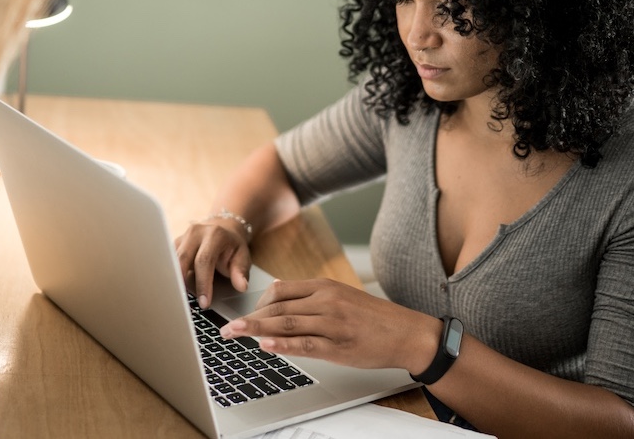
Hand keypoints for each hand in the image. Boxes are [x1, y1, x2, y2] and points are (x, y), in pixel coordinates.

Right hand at [174, 220, 250, 308]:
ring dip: (174, 281)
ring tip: (177, 300)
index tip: (204, 302)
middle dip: (182, 284)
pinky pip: (168, 261)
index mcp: (214, 234)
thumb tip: (241, 286)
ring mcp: (183, 237)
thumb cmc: (233, 246)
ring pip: (171, 260)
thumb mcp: (243, 256)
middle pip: (182, 259)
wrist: (224, 229)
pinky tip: (173, 290)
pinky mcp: (175, 243)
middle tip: (184, 305)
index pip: (204, 261)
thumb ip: (241, 271)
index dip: (203, 283)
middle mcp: (195, 233)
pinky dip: (170, 275)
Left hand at [219, 278, 437, 372]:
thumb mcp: (341, 296)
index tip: (244, 314)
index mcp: (325, 287)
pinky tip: (265, 345)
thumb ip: (310, 294)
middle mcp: (326, 301)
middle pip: (278, 307)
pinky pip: (305, 344)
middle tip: (227, 328)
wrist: (407, 333)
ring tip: (234, 334)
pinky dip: (282, 345)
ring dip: (255, 330)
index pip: (281, 290)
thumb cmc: (373, 318)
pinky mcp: (339, 346)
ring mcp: (332, 324)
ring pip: (286, 324)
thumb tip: (277, 290)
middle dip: (248, 318)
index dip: (258, 303)